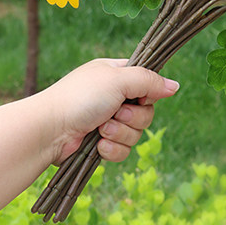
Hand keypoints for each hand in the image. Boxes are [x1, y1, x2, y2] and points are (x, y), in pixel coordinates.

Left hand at [39, 59, 179, 163]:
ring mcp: (108, 120)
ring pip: (137, 132)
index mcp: (117, 75)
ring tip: (102, 129)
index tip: (140, 96)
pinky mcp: (101, 144)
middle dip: (133, 117)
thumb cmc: (81, 97)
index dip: (149, 92)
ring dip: (121, 133)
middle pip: (147, 110)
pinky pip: (123, 150)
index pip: (147, 81)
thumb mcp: (119, 80)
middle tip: (115, 113)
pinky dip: (113, 149)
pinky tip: (98, 145)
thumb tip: (176, 86)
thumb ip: (149, 81)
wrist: (49, 130)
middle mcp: (114, 96)